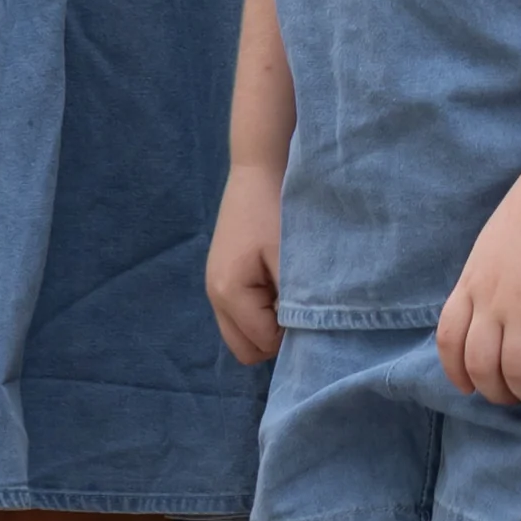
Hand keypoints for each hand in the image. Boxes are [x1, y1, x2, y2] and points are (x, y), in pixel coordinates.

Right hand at [205, 161, 284, 368]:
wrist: (259, 169)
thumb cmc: (278, 210)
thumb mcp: (292, 258)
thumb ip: (295, 303)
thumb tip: (303, 337)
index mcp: (228, 293)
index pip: (264, 344)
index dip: (290, 333)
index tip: (306, 303)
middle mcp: (214, 297)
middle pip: (246, 350)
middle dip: (274, 337)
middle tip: (296, 304)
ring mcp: (213, 288)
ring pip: (242, 335)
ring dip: (266, 324)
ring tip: (285, 291)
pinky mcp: (221, 278)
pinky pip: (240, 315)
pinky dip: (259, 311)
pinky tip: (275, 284)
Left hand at [435, 168, 520, 407]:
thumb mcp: (490, 247)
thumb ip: (484, 283)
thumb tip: (487, 317)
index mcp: (472, 283)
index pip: (449, 341)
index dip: (456, 373)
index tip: (470, 388)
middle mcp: (493, 299)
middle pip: (481, 365)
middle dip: (496, 393)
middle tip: (515, 398)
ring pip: (518, 372)